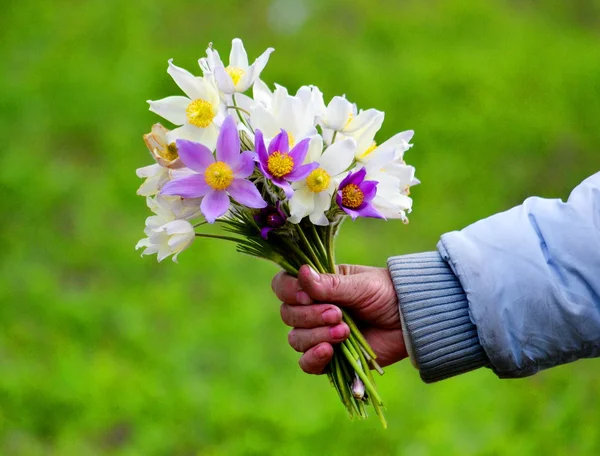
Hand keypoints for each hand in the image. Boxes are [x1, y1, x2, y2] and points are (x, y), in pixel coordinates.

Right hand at [272, 264, 406, 373]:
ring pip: (296, 339)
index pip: (283, 286)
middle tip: (338, 314)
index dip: (289, 292)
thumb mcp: (359, 285)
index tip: (307, 295)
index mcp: (316, 285)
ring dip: (317, 336)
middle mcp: (312, 308)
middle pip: (288, 315)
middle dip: (310, 316)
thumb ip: (330, 284)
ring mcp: (319, 333)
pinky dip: (314, 358)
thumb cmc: (386, 293)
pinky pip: (307, 363)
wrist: (410, 320)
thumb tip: (301, 273)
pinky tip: (329, 351)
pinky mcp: (330, 357)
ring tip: (345, 331)